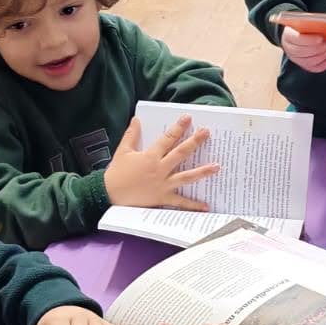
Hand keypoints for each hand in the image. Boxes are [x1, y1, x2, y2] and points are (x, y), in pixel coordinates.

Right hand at [104, 116, 218, 209]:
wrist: (108, 194)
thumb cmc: (116, 173)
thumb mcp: (123, 151)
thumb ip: (131, 134)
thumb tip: (137, 118)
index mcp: (150, 156)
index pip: (167, 138)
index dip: (178, 127)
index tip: (188, 118)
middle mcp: (159, 169)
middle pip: (180, 153)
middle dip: (194, 142)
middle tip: (207, 132)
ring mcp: (163, 184)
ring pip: (186, 177)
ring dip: (202, 171)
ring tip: (217, 166)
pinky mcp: (163, 198)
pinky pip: (180, 202)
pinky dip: (193, 205)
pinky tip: (206, 206)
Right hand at [281, 26, 325, 71]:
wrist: (301, 32)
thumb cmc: (305, 26)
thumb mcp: (306, 22)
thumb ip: (311, 24)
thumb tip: (324, 26)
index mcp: (288, 34)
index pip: (296, 38)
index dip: (308, 40)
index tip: (321, 38)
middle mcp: (288, 48)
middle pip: (300, 52)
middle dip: (316, 49)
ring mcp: (294, 58)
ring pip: (306, 61)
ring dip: (320, 57)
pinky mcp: (302, 64)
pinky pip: (311, 68)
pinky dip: (322, 66)